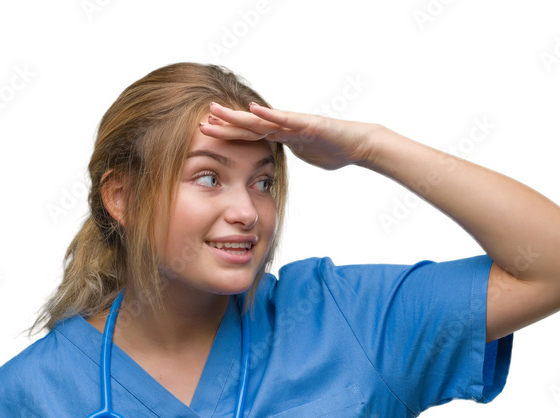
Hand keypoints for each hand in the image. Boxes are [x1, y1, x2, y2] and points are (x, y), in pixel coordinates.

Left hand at [200, 101, 379, 170]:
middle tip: (201, 120)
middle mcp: (284, 126)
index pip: (249, 134)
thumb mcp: (302, 155)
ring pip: (261, 120)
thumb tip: (274, 167)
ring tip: (217, 111)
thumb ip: (289, 156)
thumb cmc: (333, 151)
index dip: (228, 133)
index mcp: (281, 135)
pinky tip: (254, 109)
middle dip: (225, 123)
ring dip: (238, 116)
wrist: (357, 145)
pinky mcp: (308, 124)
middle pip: (249, 125)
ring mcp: (295, 123)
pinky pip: (286, 120)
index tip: (206, 131)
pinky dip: (270, 115)